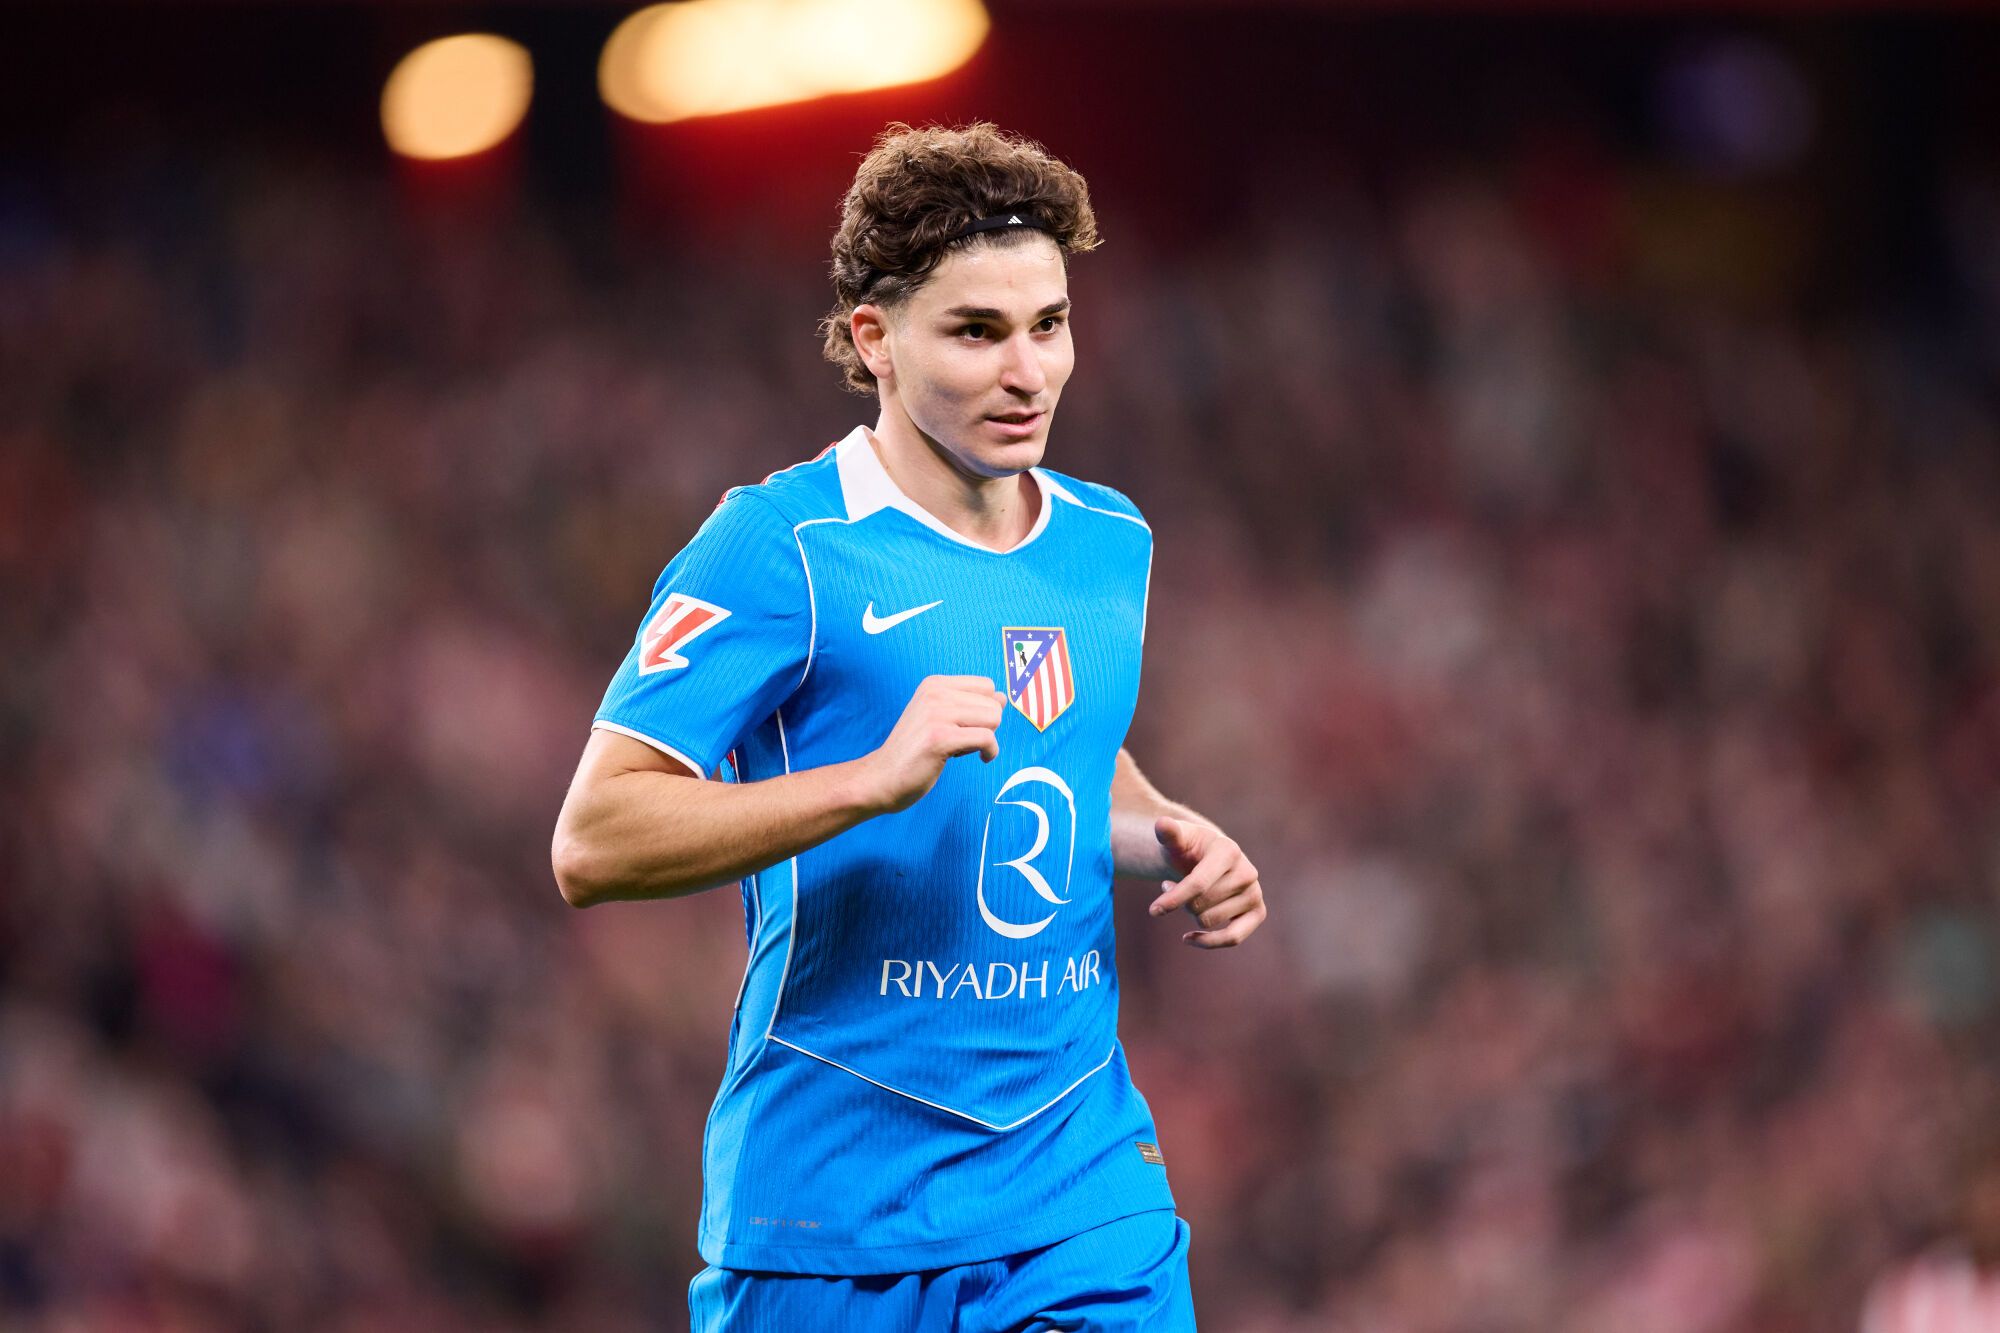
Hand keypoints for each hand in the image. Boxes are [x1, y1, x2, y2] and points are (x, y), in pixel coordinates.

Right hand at [855, 675, 1008, 813]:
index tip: (968, 727)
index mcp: (934, 684)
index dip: (985, 708)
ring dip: (987, 739)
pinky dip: (990, 752)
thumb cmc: (915, 752)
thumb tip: (1003, 697)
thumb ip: (971, 705)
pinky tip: (981, 759)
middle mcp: (935, 693)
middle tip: (964, 741)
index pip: (986, 685)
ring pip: (993, 718)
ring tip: (964, 748)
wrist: (882, 778)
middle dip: (987, 726)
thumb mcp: (940, 718)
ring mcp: (936, 714)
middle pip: (993, 703)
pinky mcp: (940, 738)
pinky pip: (987, 739)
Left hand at [1147, 817, 1265, 947]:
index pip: (1198, 883)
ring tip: (1187, 898)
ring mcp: (1255, 893)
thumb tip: (1162, 824)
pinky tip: (1188, 937)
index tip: (1153, 910)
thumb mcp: (1177, 838)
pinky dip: (1209, 942)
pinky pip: (1233, 938)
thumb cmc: (1189, 848)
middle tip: (1171, 887)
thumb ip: (1168, 833)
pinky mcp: (1258, 913)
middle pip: (1201, 905)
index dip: (1174, 899)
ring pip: (1209, 922)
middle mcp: (1247, 872)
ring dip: (1191, 915)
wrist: (1207, 857)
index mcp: (1229, 850)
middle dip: (1180, 902)